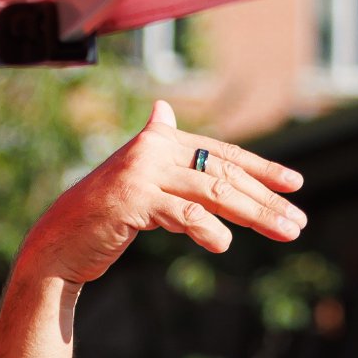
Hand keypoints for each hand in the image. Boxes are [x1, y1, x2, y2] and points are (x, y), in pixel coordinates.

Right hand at [9, 99, 304, 294]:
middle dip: (266, 198)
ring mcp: (141, 172)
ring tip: (285, 232)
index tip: (295, 185)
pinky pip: (183, 213)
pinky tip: (225, 244)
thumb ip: (160, 159)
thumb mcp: (137, 185)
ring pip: (213, 192)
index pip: (222, 153)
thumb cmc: (102, 218)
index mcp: (160, 142)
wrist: (59, 244)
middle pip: (224, 173)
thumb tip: (162, 112)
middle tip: (298, 221)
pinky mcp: (132, 199)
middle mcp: (153, 148)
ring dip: (255, 214)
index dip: (261, 167)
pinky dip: (208, 229)